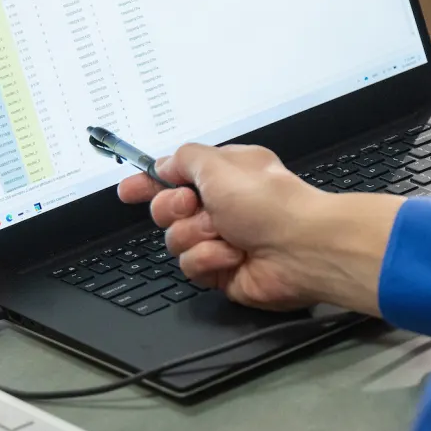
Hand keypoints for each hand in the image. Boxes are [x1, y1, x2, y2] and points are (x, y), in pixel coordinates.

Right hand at [118, 144, 402, 314]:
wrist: (302, 249)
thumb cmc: (270, 203)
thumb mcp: (219, 164)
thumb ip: (184, 158)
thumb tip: (164, 163)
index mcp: (223, 176)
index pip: (174, 177)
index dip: (148, 183)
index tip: (128, 190)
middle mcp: (222, 207)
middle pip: (167, 210)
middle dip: (173, 209)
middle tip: (193, 207)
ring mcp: (221, 240)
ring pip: (175, 241)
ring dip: (196, 235)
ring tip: (224, 234)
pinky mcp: (220, 271)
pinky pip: (191, 266)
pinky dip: (210, 259)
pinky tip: (233, 256)